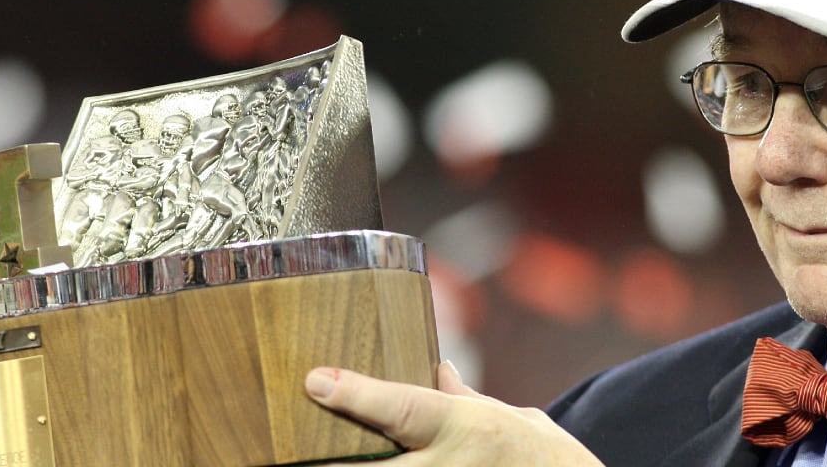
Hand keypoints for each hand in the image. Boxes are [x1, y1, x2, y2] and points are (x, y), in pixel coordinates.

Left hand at [305, 361, 603, 465]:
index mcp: (466, 429)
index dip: (357, 393)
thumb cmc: (543, 457)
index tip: (314, 381)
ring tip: (304, 459)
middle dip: (328, 462)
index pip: (403, 408)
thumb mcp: (509, 417)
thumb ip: (464, 398)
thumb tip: (435, 369)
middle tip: (282, 452)